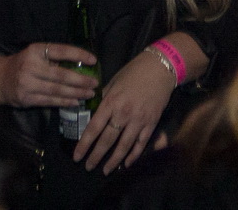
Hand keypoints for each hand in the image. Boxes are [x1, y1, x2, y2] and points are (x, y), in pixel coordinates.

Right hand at [0, 43, 99, 108]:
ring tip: (89, 94)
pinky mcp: (26, 98)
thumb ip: (53, 58)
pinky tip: (75, 102)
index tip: (94, 61)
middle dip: (80, 80)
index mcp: (36, 50)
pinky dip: (64, 102)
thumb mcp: (35, 54)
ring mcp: (27, 83)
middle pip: (60, 74)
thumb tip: (82, 65)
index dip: (78, 55)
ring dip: (75, 93)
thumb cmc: (23, 64)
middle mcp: (31, 66)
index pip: (61, 51)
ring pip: (56, 90)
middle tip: (95, 83)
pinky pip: (49, 101)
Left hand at [73, 49, 175, 171]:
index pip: (94, 128)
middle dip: (96, 156)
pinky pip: (141, 143)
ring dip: (113, 160)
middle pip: (107, 140)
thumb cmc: (134, 72)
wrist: (161, 68)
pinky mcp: (151, 123)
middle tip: (88, 167)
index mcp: (111, 102)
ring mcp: (139, 120)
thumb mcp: (114, 82)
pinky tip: (126, 164)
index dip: (84, 144)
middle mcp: (123, 113)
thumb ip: (103, 98)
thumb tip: (91, 111)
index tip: (76, 156)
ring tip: (105, 170)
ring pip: (124, 146)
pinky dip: (133, 155)